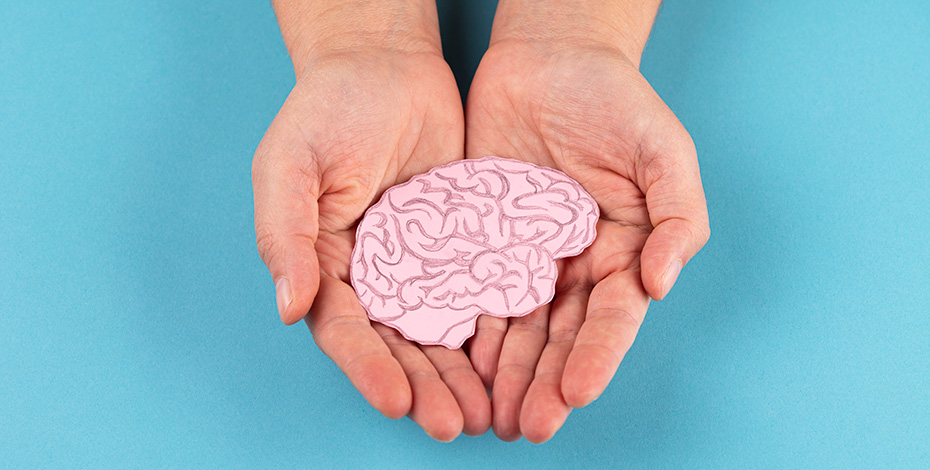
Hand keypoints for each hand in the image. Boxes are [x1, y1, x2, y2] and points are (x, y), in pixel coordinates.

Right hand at [253, 2, 489, 439]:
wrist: (385, 66)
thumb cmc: (326, 110)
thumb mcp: (289, 165)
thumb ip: (284, 235)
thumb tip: (289, 309)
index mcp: (325, 266)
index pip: (345, 329)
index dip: (369, 367)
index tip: (398, 400)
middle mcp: (373, 275)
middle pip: (398, 344)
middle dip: (426, 386)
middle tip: (456, 423)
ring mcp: (419, 263)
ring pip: (441, 329)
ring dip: (462, 373)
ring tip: (489, 411)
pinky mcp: (462, 243)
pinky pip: (478, 290)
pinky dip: (493, 326)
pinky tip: (514, 357)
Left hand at [464, 11, 709, 441]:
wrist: (549, 58)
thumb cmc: (614, 100)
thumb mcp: (664, 151)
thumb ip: (679, 218)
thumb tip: (660, 285)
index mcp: (621, 252)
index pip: (610, 317)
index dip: (596, 357)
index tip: (575, 393)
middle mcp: (573, 265)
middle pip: (559, 335)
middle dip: (544, 383)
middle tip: (526, 426)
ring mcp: (524, 256)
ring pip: (514, 325)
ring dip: (504, 373)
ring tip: (491, 415)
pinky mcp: (481, 239)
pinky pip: (471, 289)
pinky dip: (466, 328)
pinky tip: (457, 362)